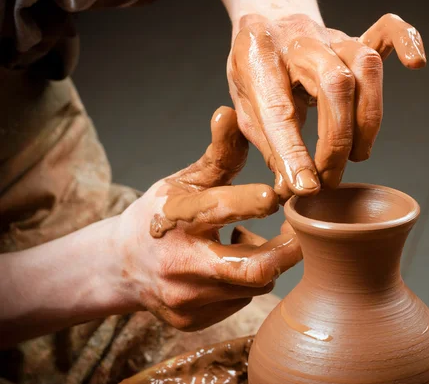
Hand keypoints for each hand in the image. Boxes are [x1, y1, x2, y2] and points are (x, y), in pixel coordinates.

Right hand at [115, 106, 301, 330]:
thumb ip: (217, 154)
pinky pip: (240, 303)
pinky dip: (245, 284)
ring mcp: (186, 300)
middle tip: (301, 232)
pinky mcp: (192, 322)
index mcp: (176, 220)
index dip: (248, 203)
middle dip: (286, 251)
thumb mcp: (184, 181)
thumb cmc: (159, 216)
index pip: (216, 210)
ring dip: (264, 264)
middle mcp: (180, 265)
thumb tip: (230, 112)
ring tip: (248, 243)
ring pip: (253, 286)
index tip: (277, 195)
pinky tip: (228, 269)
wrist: (121, 266)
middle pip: (251, 270)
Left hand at [227, 13, 425, 199]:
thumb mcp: (244, 109)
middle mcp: (297, 41)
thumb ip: (269, 147)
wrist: (264, 21)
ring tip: (358, 155)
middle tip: (330, 178)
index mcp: (256, 57)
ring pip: (365, 66)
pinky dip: (406, 41)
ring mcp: (329, 35)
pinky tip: (415, 62)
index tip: (308, 187)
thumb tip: (294, 189)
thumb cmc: (254, 69)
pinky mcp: (353, 36)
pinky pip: (386, 30)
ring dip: (368, 119)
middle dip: (337, 142)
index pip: (278, 109)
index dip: (294, 154)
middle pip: (334, 85)